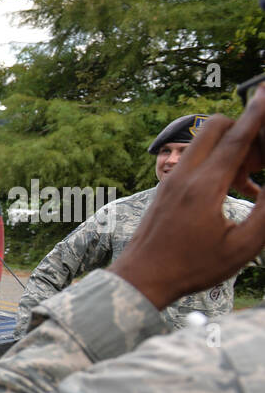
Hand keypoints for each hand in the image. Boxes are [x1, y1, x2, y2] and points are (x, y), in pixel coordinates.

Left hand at [111, 90, 264, 309]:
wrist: (140, 280)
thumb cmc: (190, 268)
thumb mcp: (241, 247)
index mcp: (204, 187)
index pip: (237, 137)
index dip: (257, 113)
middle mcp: (183, 175)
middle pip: (215, 127)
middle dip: (245, 129)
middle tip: (263, 159)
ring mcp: (170, 180)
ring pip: (203, 142)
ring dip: (231, 147)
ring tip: (250, 181)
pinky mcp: (164, 188)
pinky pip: (193, 160)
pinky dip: (216, 162)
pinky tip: (234, 191)